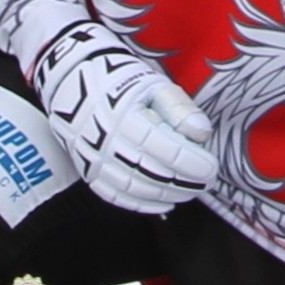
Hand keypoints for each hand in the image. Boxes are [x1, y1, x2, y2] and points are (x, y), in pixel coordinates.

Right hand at [42, 25, 222, 213]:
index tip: (212, 168)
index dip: (193, 164)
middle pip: (153, 173)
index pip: (166, 150)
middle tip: (206, 182)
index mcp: (125, 116)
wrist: (72, 82)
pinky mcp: (87, 170)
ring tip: (189, 192)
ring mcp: (93, 159)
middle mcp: (106, 141)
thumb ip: (179, 109)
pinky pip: (115, 196)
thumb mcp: (153, 84)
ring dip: (167, 195)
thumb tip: (201, 135)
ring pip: (135, 188)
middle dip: (184, 183)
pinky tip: (163, 204)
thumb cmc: (119, 80)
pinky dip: (141, 204)